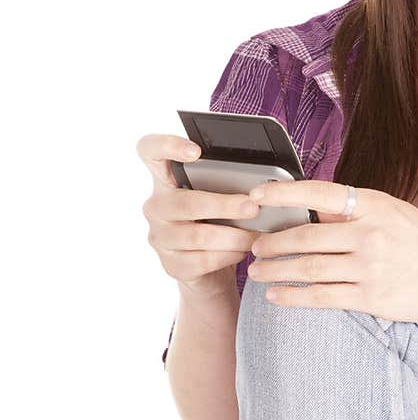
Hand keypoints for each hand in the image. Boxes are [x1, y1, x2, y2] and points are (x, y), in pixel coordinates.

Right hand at [137, 134, 259, 292]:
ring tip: (257, 235)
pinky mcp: (172, 265)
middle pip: (185, 202)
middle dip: (224, 205)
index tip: (196, 152)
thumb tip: (264, 181)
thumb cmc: (220, 224)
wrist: (212, 272)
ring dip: (233, 235)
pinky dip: (229, 255)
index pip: (150, 151)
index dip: (167, 146)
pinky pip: (203, 260)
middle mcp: (156, 207)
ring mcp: (160, 238)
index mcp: (166, 181)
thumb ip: (229, 183)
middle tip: (253, 207)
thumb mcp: (221, 198)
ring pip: (198, 236)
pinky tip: (244, 251)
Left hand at [246, 179, 417, 322]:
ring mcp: (371, 267)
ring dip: (275, 271)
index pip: (318, 193)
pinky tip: (276, 296)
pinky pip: (321, 297)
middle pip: (306, 237)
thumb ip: (352, 213)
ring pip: (308, 268)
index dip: (282, 193)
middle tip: (252, 247)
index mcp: (374, 205)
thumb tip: (309, 211)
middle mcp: (371, 234)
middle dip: (271, 244)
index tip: (256, 196)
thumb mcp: (392, 212)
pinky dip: (293, 296)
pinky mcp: (372, 298)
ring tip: (257, 273)